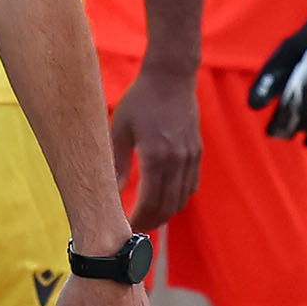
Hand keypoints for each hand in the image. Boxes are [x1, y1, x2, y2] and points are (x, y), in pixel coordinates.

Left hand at [109, 62, 201, 229]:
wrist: (171, 77)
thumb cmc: (141, 100)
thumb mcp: (120, 130)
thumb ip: (116, 164)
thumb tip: (109, 192)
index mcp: (156, 157)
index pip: (149, 202)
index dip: (138, 220)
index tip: (126, 227)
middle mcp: (177, 161)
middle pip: (167, 206)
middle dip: (151, 222)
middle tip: (134, 229)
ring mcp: (190, 157)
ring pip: (181, 199)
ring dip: (165, 213)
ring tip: (148, 218)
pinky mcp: (197, 153)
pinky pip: (191, 186)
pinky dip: (178, 198)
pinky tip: (165, 200)